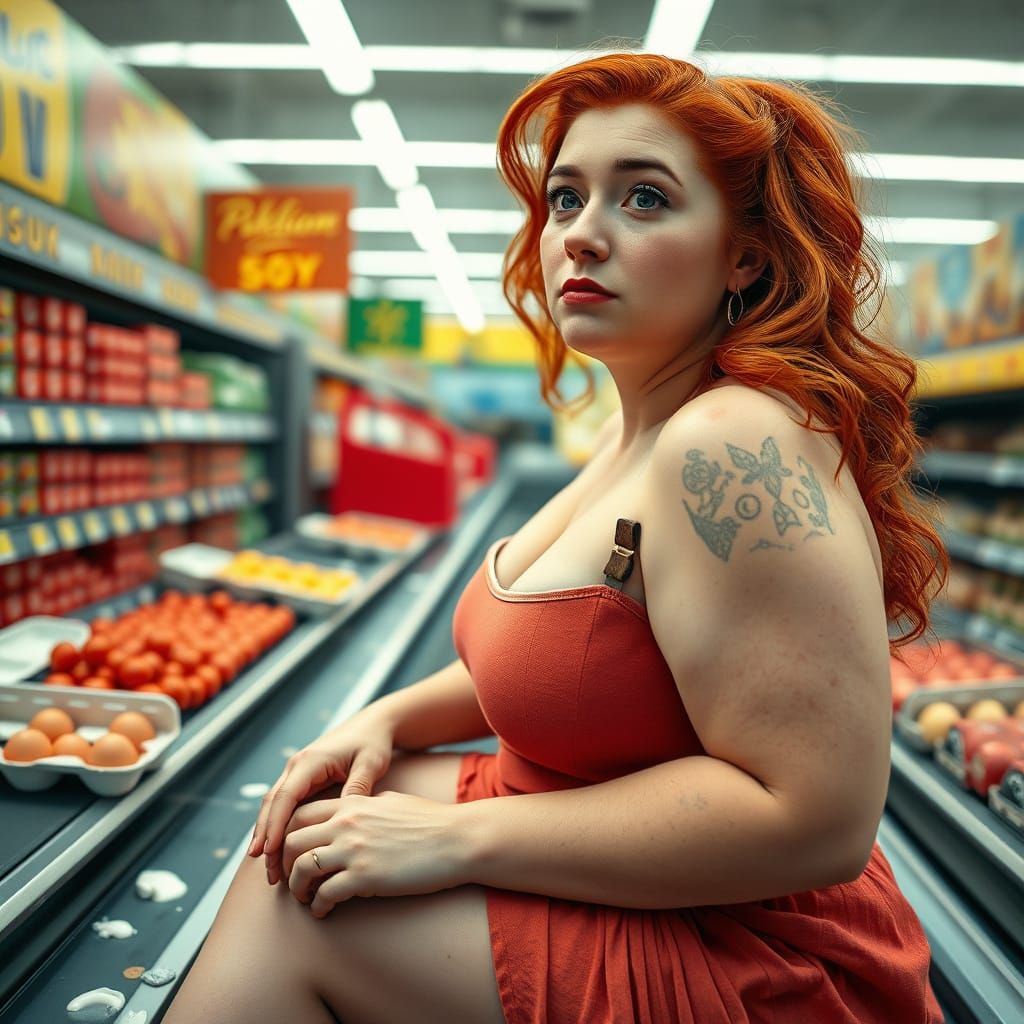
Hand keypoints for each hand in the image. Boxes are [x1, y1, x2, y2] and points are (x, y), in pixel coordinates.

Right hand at [248, 705, 395, 883]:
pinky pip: (284, 805)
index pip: (285, 797)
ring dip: (268, 835)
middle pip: (272, 804)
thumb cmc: (372, 742)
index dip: (274, 825)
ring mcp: (297, 772)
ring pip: (273, 806)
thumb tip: (344, 817)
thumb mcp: (370, 763)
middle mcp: (297, 766)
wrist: (372, 724)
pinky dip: (277, 826)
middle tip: (270, 872)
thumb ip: (357, 787)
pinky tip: (278, 851)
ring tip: (270, 869)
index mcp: (311, 761)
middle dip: (266, 838)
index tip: (269, 853)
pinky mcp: (302, 780)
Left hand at [281, 792, 466, 916]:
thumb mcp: (392, 802)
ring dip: (298, 889)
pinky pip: (325, 894)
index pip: (301, 813)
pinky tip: (324, 911)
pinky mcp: (365, 877)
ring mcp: (354, 850)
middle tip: (291, 880)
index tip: (290, 853)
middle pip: (293, 841)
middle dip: (285, 864)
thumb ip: (366, 805)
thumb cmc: (431, 822)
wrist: (457, 839)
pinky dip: (319, 906)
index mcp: (353, 803)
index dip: (288, 835)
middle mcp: (347, 823)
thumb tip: (356, 810)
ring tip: (305, 899)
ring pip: (302, 869)